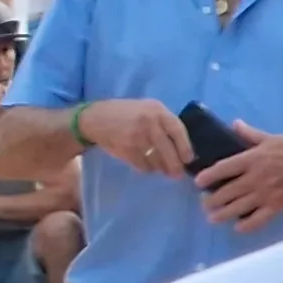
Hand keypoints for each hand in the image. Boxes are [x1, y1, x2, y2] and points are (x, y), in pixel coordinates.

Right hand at [77, 99, 194, 177]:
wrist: (94, 118)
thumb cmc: (126, 113)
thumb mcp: (147, 109)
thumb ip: (164, 122)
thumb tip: (182, 145)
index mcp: (157, 110)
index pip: (178, 131)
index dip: (185, 147)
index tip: (188, 160)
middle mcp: (148, 122)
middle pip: (168, 149)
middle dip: (174, 165)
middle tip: (177, 174)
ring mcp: (136, 136)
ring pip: (155, 159)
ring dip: (160, 168)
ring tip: (162, 170)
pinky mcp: (125, 149)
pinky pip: (142, 164)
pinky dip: (147, 169)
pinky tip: (147, 167)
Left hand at [198, 125, 282, 230]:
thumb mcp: (270, 137)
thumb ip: (249, 134)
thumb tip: (234, 123)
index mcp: (252, 159)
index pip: (223, 169)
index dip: (207, 177)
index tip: (197, 182)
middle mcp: (255, 178)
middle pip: (225, 192)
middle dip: (210, 200)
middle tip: (204, 203)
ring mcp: (266, 193)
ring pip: (237, 208)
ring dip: (221, 215)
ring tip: (212, 218)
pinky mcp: (278, 205)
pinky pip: (258, 220)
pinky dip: (246, 226)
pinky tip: (238, 228)